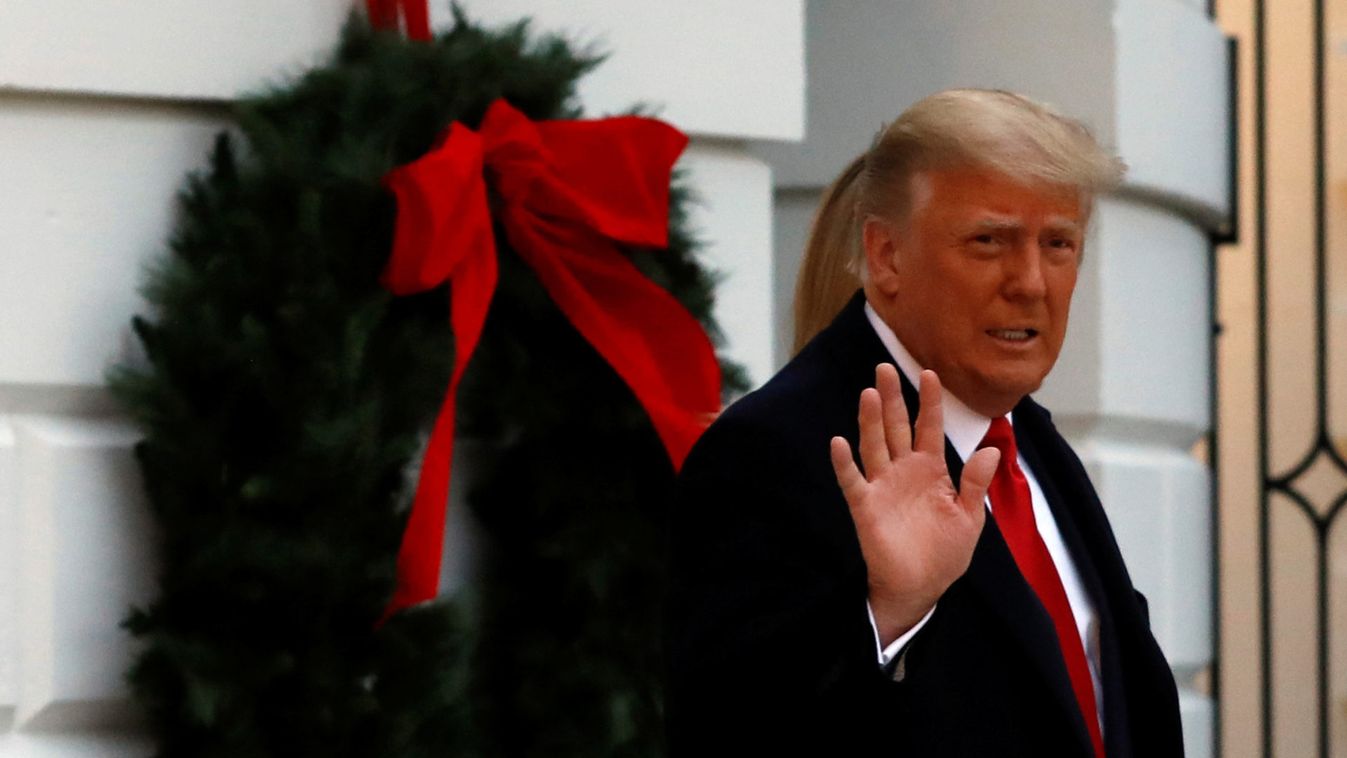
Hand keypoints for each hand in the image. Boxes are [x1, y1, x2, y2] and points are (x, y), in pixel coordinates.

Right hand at [829, 366, 999, 646]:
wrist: (920, 588)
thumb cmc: (944, 554)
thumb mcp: (969, 518)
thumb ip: (975, 484)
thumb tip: (990, 450)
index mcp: (931, 470)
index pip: (929, 427)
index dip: (930, 401)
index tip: (930, 372)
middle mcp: (904, 471)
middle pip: (896, 427)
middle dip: (892, 398)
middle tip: (884, 367)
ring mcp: (883, 486)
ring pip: (874, 445)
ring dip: (870, 420)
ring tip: (868, 393)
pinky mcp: (866, 507)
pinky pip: (853, 481)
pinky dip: (845, 463)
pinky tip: (838, 443)